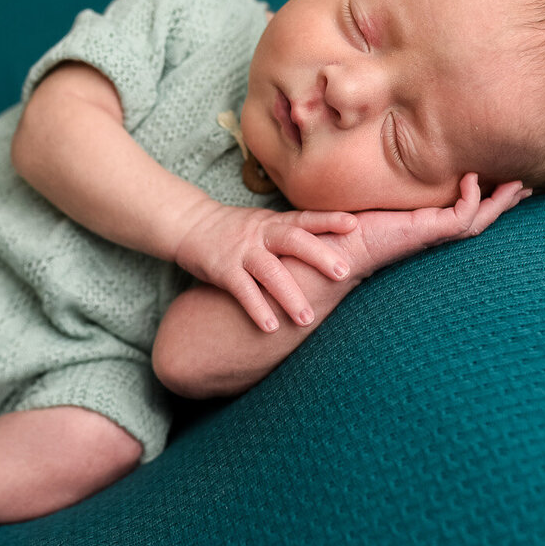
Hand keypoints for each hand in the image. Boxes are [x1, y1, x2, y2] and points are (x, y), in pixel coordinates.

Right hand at [174, 202, 358, 331]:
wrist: (190, 224)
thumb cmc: (237, 230)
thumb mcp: (267, 224)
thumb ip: (295, 235)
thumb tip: (337, 250)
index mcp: (276, 222)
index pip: (306, 218)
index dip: (329, 220)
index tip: (354, 224)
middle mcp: (261, 233)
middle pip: (293, 240)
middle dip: (319, 256)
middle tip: (344, 273)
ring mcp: (242, 250)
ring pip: (270, 271)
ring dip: (289, 296)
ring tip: (307, 319)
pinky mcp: (222, 269)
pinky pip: (242, 290)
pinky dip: (257, 308)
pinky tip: (271, 327)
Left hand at [338, 174, 529, 278]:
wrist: (336, 247)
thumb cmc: (349, 224)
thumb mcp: (377, 195)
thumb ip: (389, 180)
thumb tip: (390, 151)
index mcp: (426, 224)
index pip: (466, 211)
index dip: (487, 197)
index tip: (503, 178)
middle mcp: (434, 232)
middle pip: (482, 218)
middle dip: (505, 202)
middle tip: (527, 185)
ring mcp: (432, 234)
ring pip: (478, 219)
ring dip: (499, 202)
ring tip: (518, 183)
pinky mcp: (426, 232)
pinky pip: (461, 216)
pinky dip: (471, 198)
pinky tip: (472, 178)